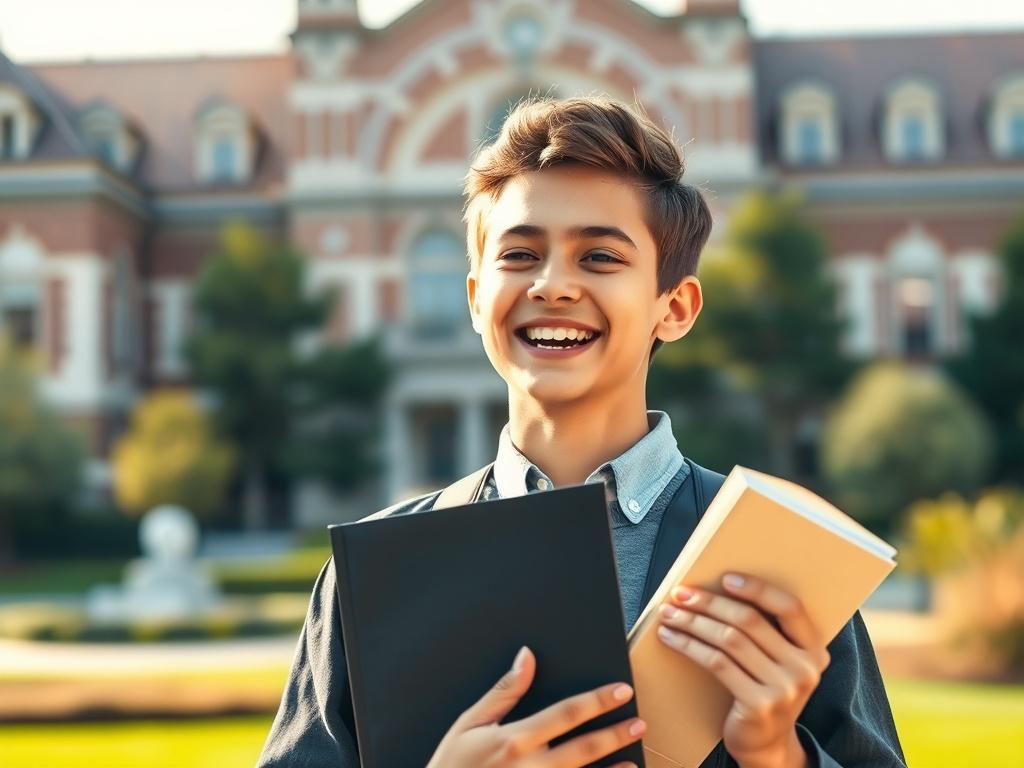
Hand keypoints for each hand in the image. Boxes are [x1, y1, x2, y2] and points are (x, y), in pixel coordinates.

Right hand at [426, 646, 644, 767]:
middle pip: (582, 749)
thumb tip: (527, 656)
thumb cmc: (451, 766)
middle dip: (614, 734)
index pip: (565, 714)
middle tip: (639, 722)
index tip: (621, 690)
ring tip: (635, 757)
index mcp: (514, 740)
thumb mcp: (470, 723)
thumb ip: (504, 691)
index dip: (597, 701)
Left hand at [656, 573, 829, 767]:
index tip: (725, 578)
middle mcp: (805, 668)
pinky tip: (671, 638)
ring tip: (669, 614)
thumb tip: (717, 589)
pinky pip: (717, 663)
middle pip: (750, 621)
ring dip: (693, 622)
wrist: (767, 745)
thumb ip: (765, 632)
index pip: (789, 607)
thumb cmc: (765, 690)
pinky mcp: (759, 704)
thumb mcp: (778, 661)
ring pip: (729, 639)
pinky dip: (689, 646)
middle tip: (680, 594)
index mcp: (813, 649)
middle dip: (709, 603)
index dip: (757, 588)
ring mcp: (784, 688)